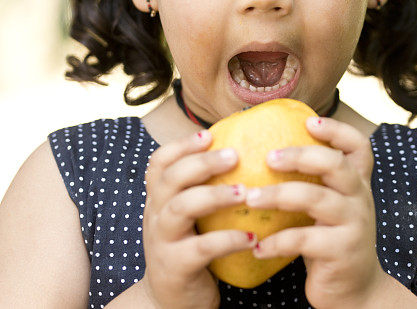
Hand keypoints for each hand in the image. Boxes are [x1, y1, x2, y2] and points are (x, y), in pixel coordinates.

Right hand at [139, 130, 257, 308]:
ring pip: (180, 208)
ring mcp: (162, 241)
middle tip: (235, 155)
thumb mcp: (190, 217)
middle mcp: (155, 215)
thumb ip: (205, 189)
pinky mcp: (176, 267)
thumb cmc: (191, 249)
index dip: (181, 145)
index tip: (209, 134)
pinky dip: (228, 239)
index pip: (159, 163)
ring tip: (245, 192)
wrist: (169, 302)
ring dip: (214, 196)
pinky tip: (252, 235)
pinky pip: (201, 248)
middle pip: (169, 178)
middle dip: (201, 163)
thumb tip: (250, 152)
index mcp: (160, 199)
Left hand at [245, 116, 384, 308]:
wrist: (356, 290)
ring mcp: (354, 223)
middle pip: (335, 164)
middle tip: (268, 157)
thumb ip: (314, 184)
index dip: (336, 129)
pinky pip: (304, 239)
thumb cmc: (331, 241)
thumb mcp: (330, 208)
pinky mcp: (341, 251)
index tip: (309, 121)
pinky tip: (257, 245)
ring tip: (250, 198)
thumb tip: (266, 152)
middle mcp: (360, 197)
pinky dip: (277, 241)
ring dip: (278, 195)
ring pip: (316, 199)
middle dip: (300, 156)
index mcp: (357, 183)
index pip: (358, 146)